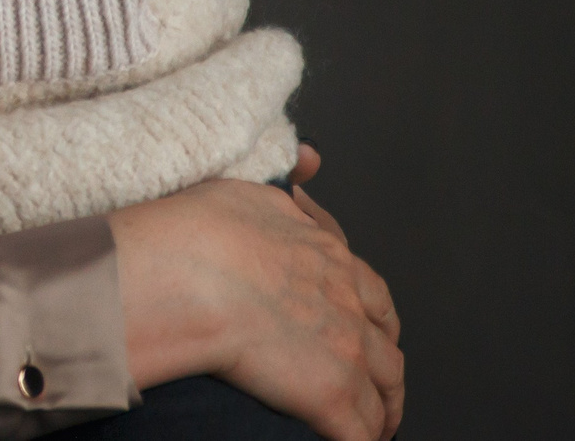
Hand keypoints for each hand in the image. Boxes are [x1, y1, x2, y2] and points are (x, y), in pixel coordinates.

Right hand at [112, 148, 402, 440]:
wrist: (188, 270)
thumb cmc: (201, 228)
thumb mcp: (249, 187)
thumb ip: (285, 186)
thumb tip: (311, 159)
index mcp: (329, 256)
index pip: (371, 291)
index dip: (373, 317)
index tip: (369, 330)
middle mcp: (348, 303)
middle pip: (386, 347)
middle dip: (385, 370)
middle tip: (378, 388)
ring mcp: (344, 351)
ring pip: (383, 392)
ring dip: (382, 413)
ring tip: (373, 427)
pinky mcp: (330, 395)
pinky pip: (359, 432)